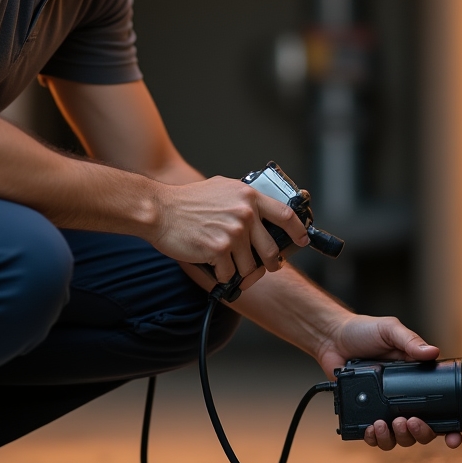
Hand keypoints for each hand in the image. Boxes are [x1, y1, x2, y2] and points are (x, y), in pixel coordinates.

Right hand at [151, 176, 308, 287]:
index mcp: (248, 196)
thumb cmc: (187, 201)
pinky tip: (210, 262)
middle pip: (271, 250)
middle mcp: (245, 213)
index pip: (286, 215)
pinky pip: (229, 274)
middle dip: (270, 263)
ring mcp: (233, 232)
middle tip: (266, 266)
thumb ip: (243, 199)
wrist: (159, 210)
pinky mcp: (219, 250)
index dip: (298, 231)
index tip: (302, 240)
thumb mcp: (221, 188)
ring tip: (226, 261)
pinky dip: (221, 274)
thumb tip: (261, 211)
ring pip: (250, 267)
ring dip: (240, 270)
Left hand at [318, 313, 461, 450]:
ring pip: (400, 438)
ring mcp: (385, 408)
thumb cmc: (363, 330)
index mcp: (416, 381)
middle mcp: (403, 399)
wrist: (332, 336)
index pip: (440, 409)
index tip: (452, 438)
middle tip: (409, 421)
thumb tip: (433, 352)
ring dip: (398, 438)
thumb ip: (410, 341)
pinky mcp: (365, 413)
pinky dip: (376, 438)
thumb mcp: (389, 330)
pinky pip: (375, 436)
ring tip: (386, 424)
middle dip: (420, 433)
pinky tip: (372, 429)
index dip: (449, 427)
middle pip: (422, 430)